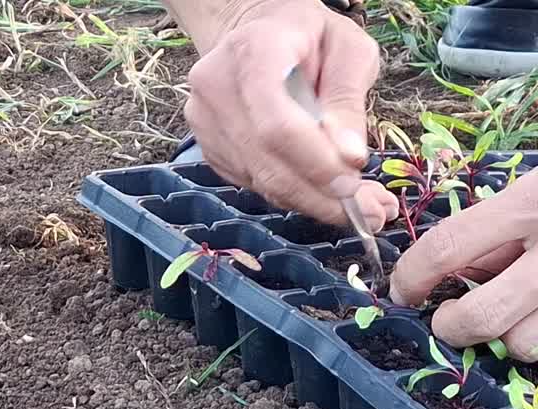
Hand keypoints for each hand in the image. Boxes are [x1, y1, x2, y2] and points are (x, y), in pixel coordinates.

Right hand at [181, 0, 397, 230]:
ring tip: (358, 206)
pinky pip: (251, 182)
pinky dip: (290, 193)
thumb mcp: (348, 49)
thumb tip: (349, 157)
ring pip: (259, 179)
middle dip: (319, 194)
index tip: (354, 183)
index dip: (314, 163)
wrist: (256, 34)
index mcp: (254, 52)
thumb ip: (347, 99)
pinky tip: (320, 190)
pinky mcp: (207, 146)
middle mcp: (216, 87)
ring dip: (310, 200)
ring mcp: (204, 120)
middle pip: (266, 160)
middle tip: (368, 212)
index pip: (277, 124)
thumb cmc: (309, 37)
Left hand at [390, 173, 537, 360]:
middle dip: (452, 326)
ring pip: (526, 345)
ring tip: (517, 314)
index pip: (449, 247)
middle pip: (482, 316)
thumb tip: (448, 274)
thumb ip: (498, 228)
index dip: (412, 275)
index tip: (402, 291)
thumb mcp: (537, 189)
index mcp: (535, 202)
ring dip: (511, 337)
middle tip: (449, 319)